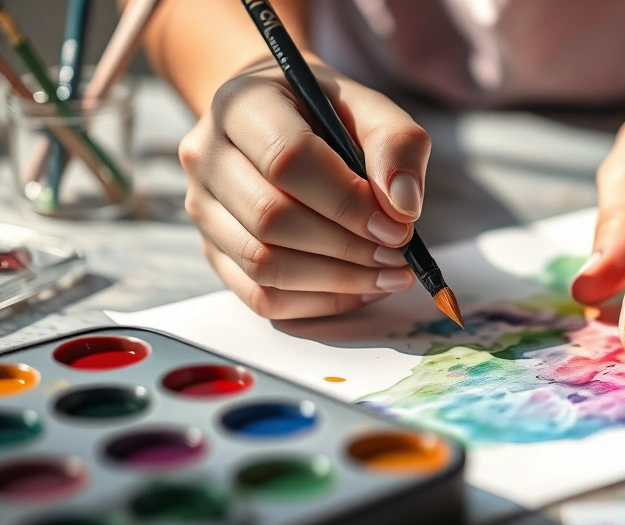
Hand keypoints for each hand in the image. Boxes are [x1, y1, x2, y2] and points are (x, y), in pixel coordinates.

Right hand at [179, 58, 428, 318]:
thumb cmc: (329, 114)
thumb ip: (397, 145)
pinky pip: (261, 295)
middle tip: (398, 254)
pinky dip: (318, 301)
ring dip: (337, 280)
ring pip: (263, 264)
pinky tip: (361, 288)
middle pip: (271, 218)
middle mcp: (207, 156)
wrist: (283, 121)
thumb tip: (403, 207)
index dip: (347, 202)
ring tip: (388, 274)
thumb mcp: (371, 108)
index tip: (398, 225)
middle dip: (347, 246)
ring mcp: (203, 208)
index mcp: (242, 104)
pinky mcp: (213, 251)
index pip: (286, 160)